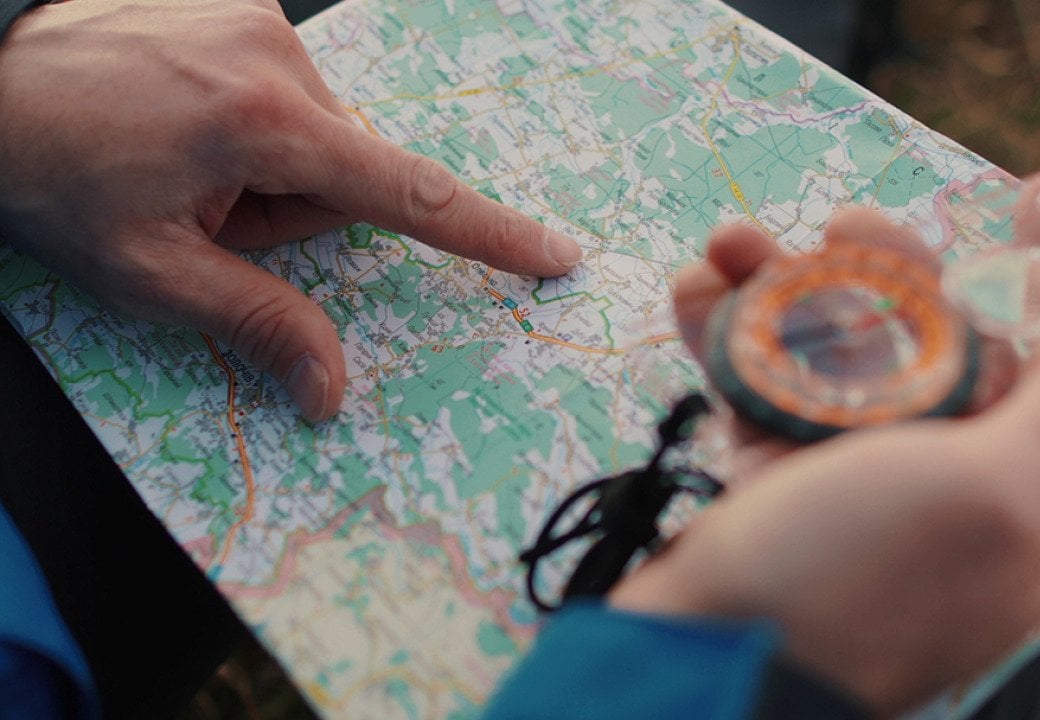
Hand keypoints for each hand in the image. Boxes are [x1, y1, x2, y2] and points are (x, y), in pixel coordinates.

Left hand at [0, 0, 581, 419]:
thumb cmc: (50, 171)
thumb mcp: (150, 271)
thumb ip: (258, 324)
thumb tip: (331, 395)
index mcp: (264, 126)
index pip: (409, 192)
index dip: (489, 233)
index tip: (552, 253)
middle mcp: (276, 58)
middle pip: (347, 169)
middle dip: (297, 207)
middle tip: (209, 211)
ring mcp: (256, 19)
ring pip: (316, 128)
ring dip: (273, 163)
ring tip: (186, 161)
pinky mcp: (238, 3)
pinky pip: (284, 86)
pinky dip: (253, 119)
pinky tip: (186, 121)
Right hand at [610, 176, 1039, 716]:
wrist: (702, 664)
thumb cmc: (855, 585)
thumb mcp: (999, 497)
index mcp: (1031, 486)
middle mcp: (951, 478)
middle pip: (944, 337)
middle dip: (896, 265)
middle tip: (847, 225)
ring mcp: (856, 476)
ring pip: (841, 346)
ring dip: (787, 282)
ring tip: (733, 244)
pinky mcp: (774, 475)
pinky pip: (760, 379)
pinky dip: (727, 329)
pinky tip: (695, 290)